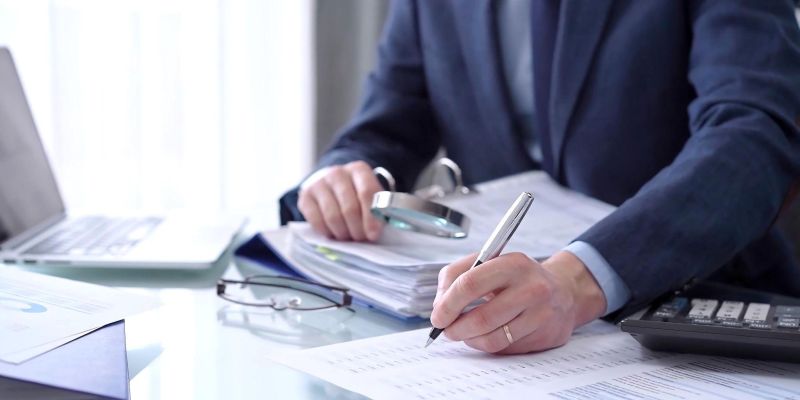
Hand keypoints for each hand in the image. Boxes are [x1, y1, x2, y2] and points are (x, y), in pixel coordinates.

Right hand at [298, 161, 383, 240]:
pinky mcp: (305, 196)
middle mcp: (337, 173)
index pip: (367, 192)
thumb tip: (376, 230)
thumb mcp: (372, 196)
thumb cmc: (356, 194)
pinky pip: (316, 220)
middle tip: (360, 238)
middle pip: (350, 207)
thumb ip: (378, 209)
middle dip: (357, 229)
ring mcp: (319, 183)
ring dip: (342, 232)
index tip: (373, 234)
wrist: (331, 186)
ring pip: (333, 216)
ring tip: (348, 236)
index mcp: (359, 169)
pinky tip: (333, 233)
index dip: (371, 217)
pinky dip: (327, 231)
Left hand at [430, 251, 606, 353]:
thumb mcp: (488, 262)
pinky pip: (505, 348)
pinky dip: (486, 344)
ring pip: (492, 338)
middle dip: (455, 328)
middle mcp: (532, 288)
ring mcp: (542, 314)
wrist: (563, 291)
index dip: (448, 304)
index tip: (437, 316)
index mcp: (513, 263)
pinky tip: (484, 335)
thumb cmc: (517, 277)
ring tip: (463, 333)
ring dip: (469, 339)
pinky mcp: (546, 335)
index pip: (470, 284)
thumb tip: (439, 306)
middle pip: (481, 317)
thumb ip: (456, 276)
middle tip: (446, 330)